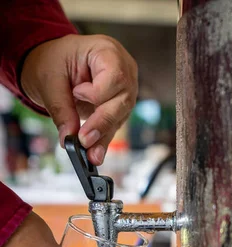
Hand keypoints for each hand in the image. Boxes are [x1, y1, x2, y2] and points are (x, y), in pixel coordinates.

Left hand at [20, 34, 137, 164]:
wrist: (54, 63)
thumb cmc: (53, 60)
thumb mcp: (50, 79)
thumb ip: (61, 108)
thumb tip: (69, 137)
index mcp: (108, 52)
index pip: (116, 77)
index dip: (98, 92)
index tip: (77, 94)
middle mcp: (124, 69)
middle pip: (122, 100)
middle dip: (103, 122)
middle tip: (85, 141)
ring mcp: (125, 88)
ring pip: (120, 116)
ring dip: (104, 135)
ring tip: (91, 154)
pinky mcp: (120, 104)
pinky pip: (114, 123)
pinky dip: (103, 138)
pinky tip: (96, 152)